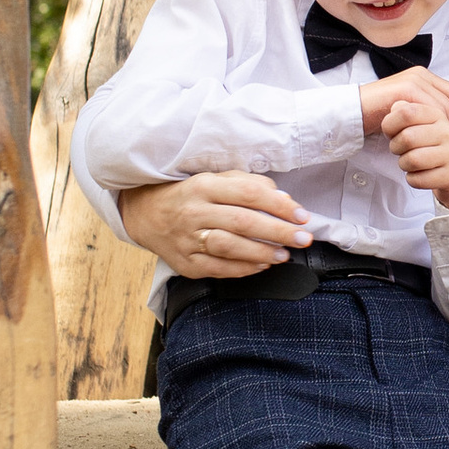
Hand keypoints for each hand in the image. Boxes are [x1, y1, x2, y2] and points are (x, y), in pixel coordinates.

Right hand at [119, 170, 311, 277]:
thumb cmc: (191, 194)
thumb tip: (282, 198)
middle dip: (278, 231)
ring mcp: (187, 239)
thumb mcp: (215, 179)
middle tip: (303, 239)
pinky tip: (262, 265)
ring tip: (284, 255)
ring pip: (229, 246)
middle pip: (242, 221)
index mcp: (203, 186)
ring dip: (261, 252)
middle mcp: (193, 212)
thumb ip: (248, 184)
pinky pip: (218, 269)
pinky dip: (244, 269)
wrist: (145, 214)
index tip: (302, 216)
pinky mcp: (185, 263)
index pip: (249, 194)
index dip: (279, 206)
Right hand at [357, 66, 448, 146]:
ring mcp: (415, 79)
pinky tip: (435, 141)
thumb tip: (448, 127)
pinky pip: (431, 109)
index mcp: (425, 78)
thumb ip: (426, 112)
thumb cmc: (379, 115)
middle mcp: (422, 75)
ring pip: (446, 105)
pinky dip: (437, 127)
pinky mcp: (407, 89)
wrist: (354, 111)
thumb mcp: (409, 112)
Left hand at [386, 103, 448, 211]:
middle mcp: (448, 132)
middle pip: (407, 137)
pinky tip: (419, 175)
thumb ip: (406, 114)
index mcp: (438, 115)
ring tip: (409, 163)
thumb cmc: (435, 148)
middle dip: (396, 147)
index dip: (390, 124)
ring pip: (412, 160)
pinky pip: (419, 179)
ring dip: (404, 164)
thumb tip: (395, 107)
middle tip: (400, 151)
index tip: (391, 132)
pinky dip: (412, 179)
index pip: (406, 112)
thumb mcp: (422, 126)